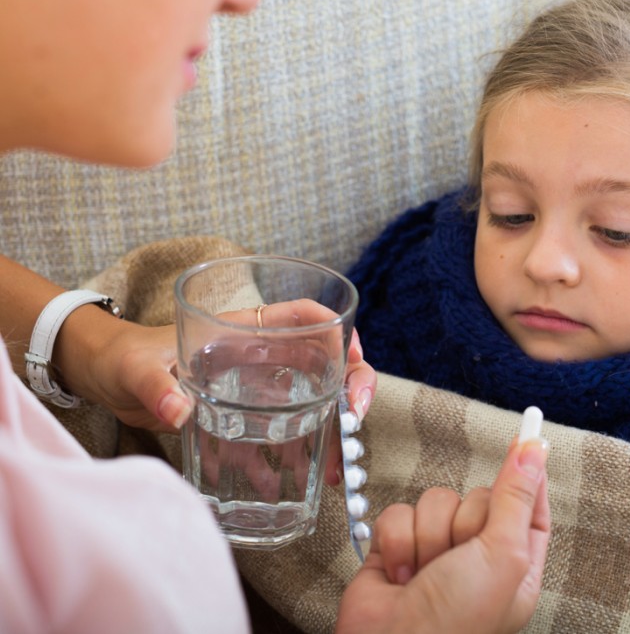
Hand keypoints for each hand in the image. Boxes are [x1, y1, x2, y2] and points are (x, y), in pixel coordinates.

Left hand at [81, 304, 375, 440]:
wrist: (104, 377)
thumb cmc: (122, 356)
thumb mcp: (137, 368)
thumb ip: (156, 387)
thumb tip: (178, 413)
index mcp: (242, 331)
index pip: (304, 317)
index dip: (336, 330)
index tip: (352, 356)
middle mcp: (259, 356)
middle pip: (323, 361)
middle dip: (350, 386)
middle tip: (355, 420)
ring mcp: (253, 387)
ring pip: (310, 401)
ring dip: (330, 430)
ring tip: (336, 466)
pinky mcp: (240, 417)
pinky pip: (275, 435)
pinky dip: (289, 457)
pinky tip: (294, 483)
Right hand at [335, 437, 549, 633]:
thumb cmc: (456, 622)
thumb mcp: (502, 555)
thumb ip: (515, 497)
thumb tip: (534, 449)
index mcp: (515, 565)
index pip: (530, 507)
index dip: (527, 477)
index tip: (530, 440)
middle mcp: (477, 557)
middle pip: (476, 498)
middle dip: (463, 522)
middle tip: (459, 557)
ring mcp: (435, 552)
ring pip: (435, 501)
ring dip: (427, 535)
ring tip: (425, 573)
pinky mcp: (397, 547)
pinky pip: (399, 512)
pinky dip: (396, 540)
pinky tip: (399, 573)